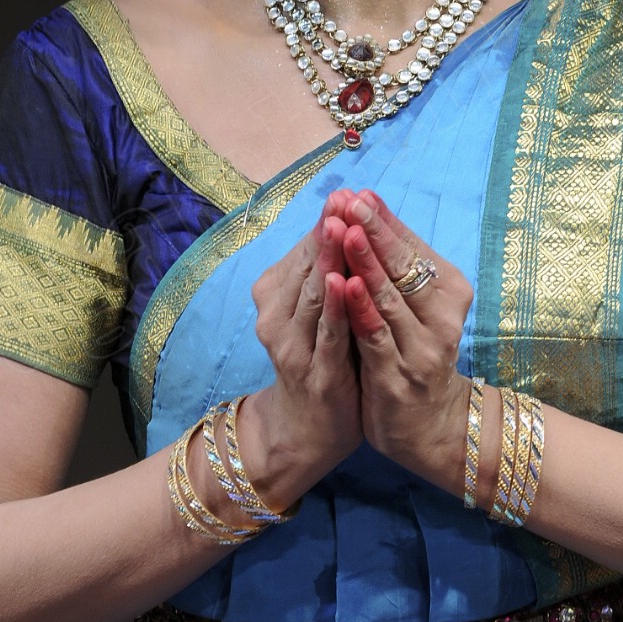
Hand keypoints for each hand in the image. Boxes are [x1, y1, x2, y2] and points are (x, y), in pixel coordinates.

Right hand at [241, 194, 363, 507]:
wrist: (304, 430)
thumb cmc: (318, 360)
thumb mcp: (317, 312)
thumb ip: (327, 273)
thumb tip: (345, 222)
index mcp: (276, 296)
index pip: (304, 252)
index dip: (326, 222)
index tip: (347, 191)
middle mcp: (276, 317)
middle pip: (307, 267)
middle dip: (328, 231)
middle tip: (345, 197)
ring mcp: (292, 346)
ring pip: (313, 295)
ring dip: (328, 259)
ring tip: (341, 225)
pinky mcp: (315, 373)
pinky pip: (326, 335)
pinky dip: (334, 308)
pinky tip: (342, 282)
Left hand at [338, 191, 471, 494]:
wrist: (428, 424)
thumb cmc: (413, 350)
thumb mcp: (412, 305)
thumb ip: (394, 264)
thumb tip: (365, 209)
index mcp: (450, 290)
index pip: (413, 247)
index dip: (384, 219)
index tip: (358, 192)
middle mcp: (443, 315)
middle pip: (405, 267)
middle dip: (375, 231)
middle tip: (350, 201)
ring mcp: (422, 347)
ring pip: (390, 298)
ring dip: (365, 262)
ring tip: (346, 230)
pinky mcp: (399, 375)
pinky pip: (377, 337)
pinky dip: (361, 309)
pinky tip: (343, 285)